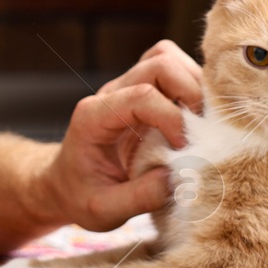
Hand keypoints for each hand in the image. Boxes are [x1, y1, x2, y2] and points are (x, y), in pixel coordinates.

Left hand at [38, 40, 203, 232]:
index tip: (185, 150)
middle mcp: (110, 94)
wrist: (65, 184)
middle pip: (160, 64)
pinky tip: (197, 116)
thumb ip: (139, 198)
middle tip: (202, 131)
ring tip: (202, 122)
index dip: (173, 119)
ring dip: (194, 84)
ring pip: (166, 57)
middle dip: (191, 93)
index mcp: (94, 117)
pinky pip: (171, 68)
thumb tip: (178, 177)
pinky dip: (191, 84)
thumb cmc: (81, 195)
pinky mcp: (141, 91)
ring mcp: (126, 88)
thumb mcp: (103, 210)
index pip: (142, 96)